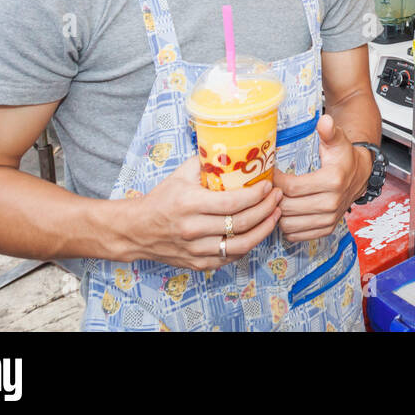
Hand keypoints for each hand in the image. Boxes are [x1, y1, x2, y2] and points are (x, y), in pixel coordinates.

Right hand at [122, 156, 282, 269]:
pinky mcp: (198, 263)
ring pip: (240, 245)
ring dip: (264, 230)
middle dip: (266, 210)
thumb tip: (236, 150)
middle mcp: (193, 229)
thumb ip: (208, 163)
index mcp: (189, 204)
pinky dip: (248, 245)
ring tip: (275, 215)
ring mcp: (196, 250)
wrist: (137, 230)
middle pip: (241, 224)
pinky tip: (257, 231)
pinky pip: (231, 257)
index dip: (256, 195)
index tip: (269, 186)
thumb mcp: (181, 174)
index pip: (232, 203)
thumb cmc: (162, 199)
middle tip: (278, 198)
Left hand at [274, 115, 369, 242]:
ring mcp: (329, 219)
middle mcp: (332, 203)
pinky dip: (286, 226)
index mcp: (332, 181)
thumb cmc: (344, 157)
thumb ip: (329, 131)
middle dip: (273, 197)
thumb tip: (325, 121)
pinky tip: (285, 212)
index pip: (292, 187)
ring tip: (274, 200)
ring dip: (278, 213)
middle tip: (267, 188)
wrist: (360, 175)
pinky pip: (296, 234)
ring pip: (288, 223)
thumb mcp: (338, 140)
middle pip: (287, 207)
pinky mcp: (326, 229)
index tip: (269, 174)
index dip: (275, 181)